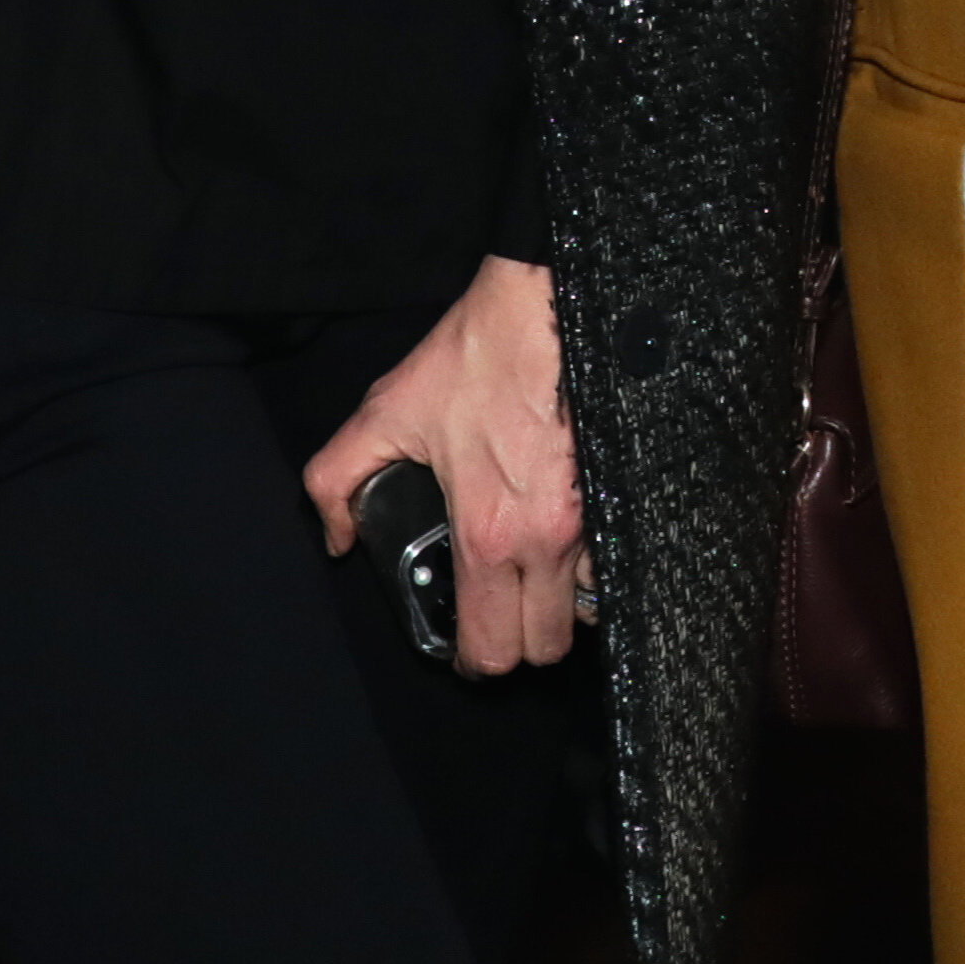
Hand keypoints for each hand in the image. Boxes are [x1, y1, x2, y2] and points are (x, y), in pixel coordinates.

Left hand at [302, 253, 587, 671]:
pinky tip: (571, 539)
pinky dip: (598, 567)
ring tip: (537, 575)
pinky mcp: (629, 492)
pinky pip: (620, 560)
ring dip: (565, 606)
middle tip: (499, 610)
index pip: (491, 650)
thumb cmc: (475, 356)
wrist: (549, 303)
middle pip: (547, 648)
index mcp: (487, 534)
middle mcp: (549, 541)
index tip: (464, 641)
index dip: (471, 660)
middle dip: (519, 643)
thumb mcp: (385, 411)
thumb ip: (335, 479)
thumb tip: (337, 539)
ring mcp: (599, 520)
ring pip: (594, 612)